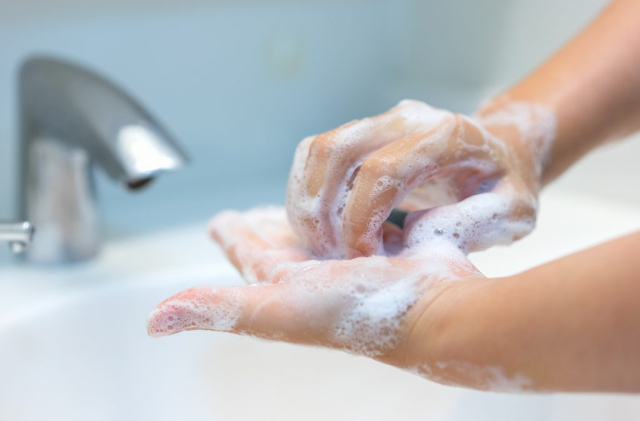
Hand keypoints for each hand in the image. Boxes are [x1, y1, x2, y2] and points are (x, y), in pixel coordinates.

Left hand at [147, 207, 481, 364]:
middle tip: (255, 208)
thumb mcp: (276, 307)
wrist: (435, 312)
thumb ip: (217, 307)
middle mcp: (318, 272)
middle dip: (268, 223)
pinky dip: (356, 205)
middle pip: (284, 240)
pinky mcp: (390, 242)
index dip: (232, 235)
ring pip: (324, 226)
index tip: (218, 218)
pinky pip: (364, 217)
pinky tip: (357, 198)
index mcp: (286, 282)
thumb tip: (153, 322)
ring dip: (312, 211)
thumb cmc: (357, 314)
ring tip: (304, 198)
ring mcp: (355, 258)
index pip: (249, 252)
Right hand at [286, 99, 554, 258]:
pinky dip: (306, 193)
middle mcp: (407, 118)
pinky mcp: (363, 134)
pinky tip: (322, 226)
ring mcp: (380, 122)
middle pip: (335, 151)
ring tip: (321, 244)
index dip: (361, 220)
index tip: (366, 260)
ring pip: (316, 150)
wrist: (499, 151)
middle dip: (320, 211)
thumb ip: (477, 222)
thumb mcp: (515, 212)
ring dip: (306, 202)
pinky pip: (315, 156)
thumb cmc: (507, 185)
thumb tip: (418, 235)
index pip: (381, 170)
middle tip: (331, 255)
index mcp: (447, 135)